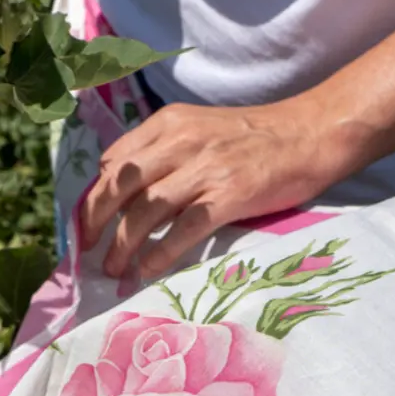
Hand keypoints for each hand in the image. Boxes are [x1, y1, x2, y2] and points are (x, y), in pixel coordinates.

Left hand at [77, 97, 355, 281]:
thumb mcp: (198, 130)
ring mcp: (205, 169)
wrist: (307, 135)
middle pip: (120, 185)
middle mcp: (181, 142)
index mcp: (169, 124)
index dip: (94, 195)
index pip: (114, 161)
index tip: (87, 223)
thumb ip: (163, 153)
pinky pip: (184, 230)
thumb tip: (126, 192)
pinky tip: (148, 271)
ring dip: (123, 245)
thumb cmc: (252, 139)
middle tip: (87, 250)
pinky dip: (160, 254)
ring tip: (114, 269)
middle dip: (96, 221)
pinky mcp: (230, 196)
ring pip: (146, 210)